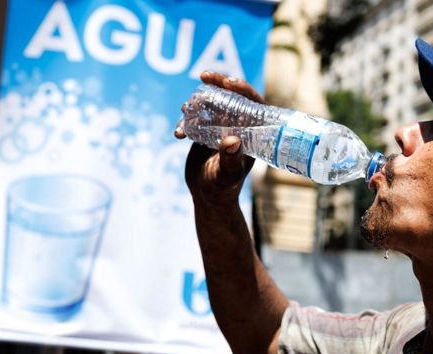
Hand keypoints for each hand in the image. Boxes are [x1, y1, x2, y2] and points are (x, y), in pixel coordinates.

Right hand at [175, 72, 262, 204]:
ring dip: (197, 102)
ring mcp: (221, 128)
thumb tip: (232, 140)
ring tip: (186, 109)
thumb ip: (231, 159)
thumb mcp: (227, 174)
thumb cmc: (223, 189)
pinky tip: (178, 134)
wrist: (207, 198)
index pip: (254, 103)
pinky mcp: (205, 132)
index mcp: (252, 133)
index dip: (244, 89)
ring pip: (211, 104)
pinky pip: (195, 119)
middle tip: (205, 75)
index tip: (229, 82)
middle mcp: (239, 127)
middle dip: (218, 84)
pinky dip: (185, 122)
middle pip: (232, 96)